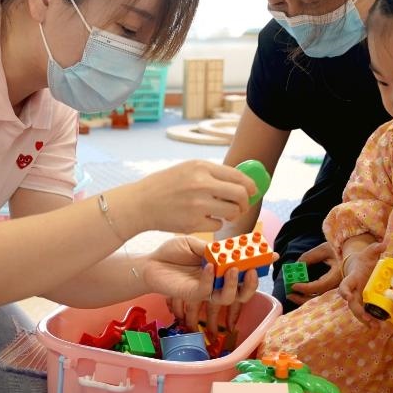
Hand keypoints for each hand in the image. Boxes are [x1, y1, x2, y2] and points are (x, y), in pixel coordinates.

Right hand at [121, 161, 256, 233]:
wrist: (140, 203)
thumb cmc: (164, 186)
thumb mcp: (187, 169)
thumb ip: (211, 173)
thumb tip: (240, 181)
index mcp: (201, 167)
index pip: (238, 176)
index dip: (250, 186)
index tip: (252, 191)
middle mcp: (201, 184)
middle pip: (240, 195)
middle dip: (245, 202)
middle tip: (241, 206)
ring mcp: (198, 204)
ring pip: (232, 211)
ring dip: (232, 214)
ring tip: (223, 214)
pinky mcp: (194, 222)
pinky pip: (218, 225)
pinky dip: (215, 224)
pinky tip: (204, 220)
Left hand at [144, 235, 267, 308]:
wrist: (151, 263)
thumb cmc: (173, 253)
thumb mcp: (194, 244)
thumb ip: (211, 248)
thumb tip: (229, 249)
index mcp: (221, 267)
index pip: (244, 268)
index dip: (260, 264)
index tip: (272, 255)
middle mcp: (217, 281)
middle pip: (243, 291)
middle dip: (251, 283)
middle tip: (252, 270)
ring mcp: (206, 290)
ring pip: (228, 297)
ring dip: (233, 285)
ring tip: (230, 269)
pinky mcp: (193, 295)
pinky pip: (206, 291)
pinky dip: (209, 279)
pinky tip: (207, 267)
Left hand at [286, 242, 339, 304]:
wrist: (354, 251)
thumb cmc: (338, 249)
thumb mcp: (323, 249)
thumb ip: (309, 257)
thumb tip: (296, 266)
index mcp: (337, 275)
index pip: (319, 286)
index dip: (305, 287)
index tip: (293, 285)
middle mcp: (337, 285)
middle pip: (319, 297)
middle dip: (302, 298)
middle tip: (289, 293)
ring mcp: (335, 288)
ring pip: (319, 299)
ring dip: (304, 298)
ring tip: (290, 294)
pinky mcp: (332, 287)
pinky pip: (320, 295)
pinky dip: (309, 295)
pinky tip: (298, 292)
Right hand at [336, 241, 385, 323]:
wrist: (361, 267)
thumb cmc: (364, 260)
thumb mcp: (369, 253)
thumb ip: (374, 248)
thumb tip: (383, 243)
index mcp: (352, 278)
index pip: (344, 285)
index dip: (344, 291)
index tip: (347, 296)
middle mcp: (353, 290)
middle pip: (351, 302)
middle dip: (358, 311)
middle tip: (366, 317)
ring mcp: (358, 298)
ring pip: (357, 311)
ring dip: (364, 319)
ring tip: (374, 325)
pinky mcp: (364, 303)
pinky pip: (364, 313)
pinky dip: (368, 320)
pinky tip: (376, 326)